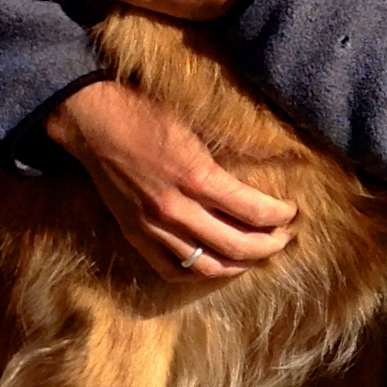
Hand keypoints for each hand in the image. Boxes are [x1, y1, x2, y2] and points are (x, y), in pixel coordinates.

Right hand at [45, 79, 296, 282]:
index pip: (254, 211)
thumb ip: (232, 151)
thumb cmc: (147, 114)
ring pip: (208, 266)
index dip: (281, 215)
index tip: (292, 211)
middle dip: (270, 245)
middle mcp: (177, 210)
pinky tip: (215, 264)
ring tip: (256, 256)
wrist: (94, 123)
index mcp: (197, 177)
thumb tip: (272, 162)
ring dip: (240, 265)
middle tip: (284, 237)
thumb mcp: (198, 125)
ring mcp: (154, 228)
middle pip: (237, 246)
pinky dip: (199, 273)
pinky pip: (173, 269)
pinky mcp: (136, 235)